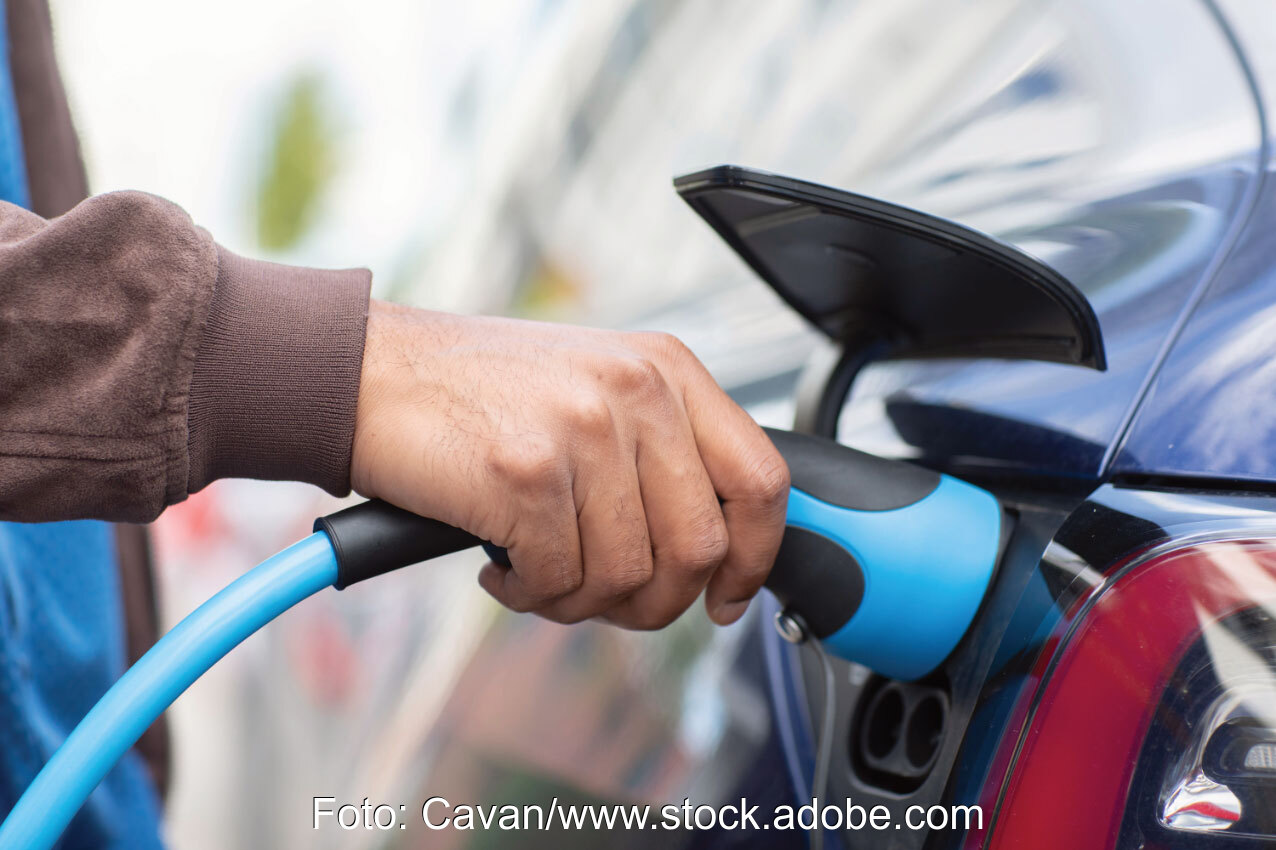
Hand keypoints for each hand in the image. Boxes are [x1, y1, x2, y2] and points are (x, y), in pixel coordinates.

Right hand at [351, 301, 788, 628]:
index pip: (762, 479)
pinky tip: (502, 565)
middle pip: (699, 548)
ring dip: (580, 600)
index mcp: (667, 369)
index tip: (726, 597)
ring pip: (628, 578)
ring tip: (538, 571)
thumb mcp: (596, 389)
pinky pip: (560, 582)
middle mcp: (637, 392)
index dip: (754, 557)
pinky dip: (529, 594)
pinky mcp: (528, 475)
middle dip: (654, 601)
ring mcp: (583, 430)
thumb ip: (661, 452)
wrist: (371, 373)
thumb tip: (713, 551)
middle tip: (604, 597)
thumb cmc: (480, 391)